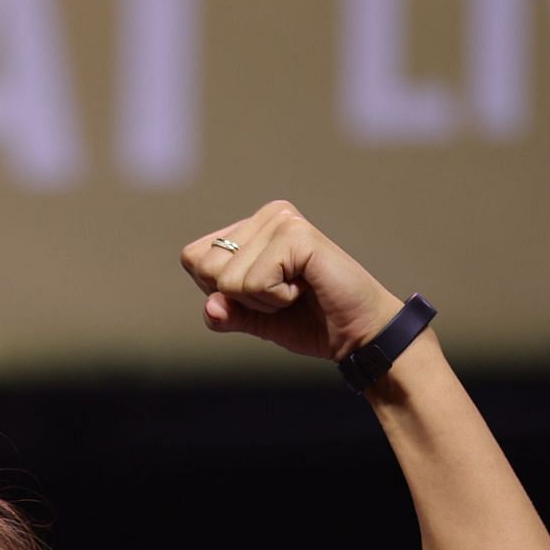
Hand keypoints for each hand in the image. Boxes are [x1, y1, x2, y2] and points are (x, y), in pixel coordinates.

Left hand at [181, 200, 405, 362]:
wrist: (357, 333)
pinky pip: (255, 282)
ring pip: (227, 278)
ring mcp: (282, 220)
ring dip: (261, 300)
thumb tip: (210, 306)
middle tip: (282, 294)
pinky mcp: (297, 234)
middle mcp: (265, 216)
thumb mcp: (254, 319)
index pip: (193, 258)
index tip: (261, 294)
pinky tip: (305, 287)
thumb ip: (224, 313)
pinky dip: (277, 298)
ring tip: (296, 291)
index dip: (217, 290)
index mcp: (249, 228)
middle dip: (239, 296)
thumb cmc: (309, 321)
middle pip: (205, 267)